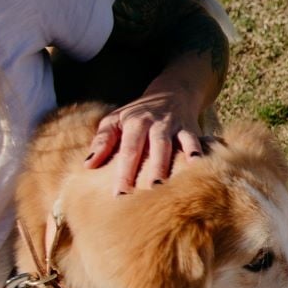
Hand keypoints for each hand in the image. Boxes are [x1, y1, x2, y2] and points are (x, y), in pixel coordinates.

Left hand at [87, 85, 207, 191]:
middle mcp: (155, 123)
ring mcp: (174, 125)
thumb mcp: (115, 120)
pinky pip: (197, 140)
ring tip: (174, 183)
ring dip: (174, 163)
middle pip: (155, 146)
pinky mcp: (191, 128)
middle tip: (150, 192)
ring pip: (176, 144)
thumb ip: (102, 142)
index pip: (129, 150)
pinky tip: (199, 167)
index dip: (124, 172)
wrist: (171, 92)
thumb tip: (88, 165)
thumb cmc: (137, 113)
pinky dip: (198, 152)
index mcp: (134, 123)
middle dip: (153, 169)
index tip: (120, 195)